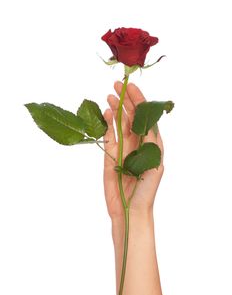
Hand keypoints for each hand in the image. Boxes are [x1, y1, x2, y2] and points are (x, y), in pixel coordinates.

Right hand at [103, 81, 163, 220]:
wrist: (130, 208)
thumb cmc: (147, 188)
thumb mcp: (154, 162)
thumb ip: (150, 140)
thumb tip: (146, 119)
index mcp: (150, 143)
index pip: (145, 117)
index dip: (139, 100)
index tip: (131, 87)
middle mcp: (137, 142)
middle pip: (131, 116)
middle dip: (126, 100)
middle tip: (117, 86)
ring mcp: (123, 148)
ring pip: (119, 123)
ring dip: (116, 109)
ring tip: (110, 96)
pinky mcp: (110, 155)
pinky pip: (108, 135)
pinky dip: (107, 124)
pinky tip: (106, 113)